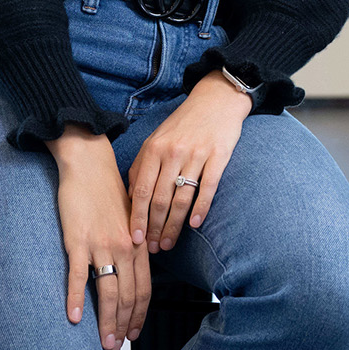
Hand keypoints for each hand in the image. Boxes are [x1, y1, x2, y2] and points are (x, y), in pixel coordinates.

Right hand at [49, 125, 150, 349]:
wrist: (90, 166)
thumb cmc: (108, 193)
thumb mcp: (129, 221)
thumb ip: (132, 247)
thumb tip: (132, 272)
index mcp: (137, 245)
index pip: (144, 289)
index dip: (140, 315)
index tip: (135, 333)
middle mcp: (125, 248)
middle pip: (128, 296)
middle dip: (124, 325)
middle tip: (117, 347)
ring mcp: (101, 245)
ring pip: (108, 292)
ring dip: (106, 322)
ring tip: (104, 342)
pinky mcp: (77, 241)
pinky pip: (78, 276)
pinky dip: (76, 299)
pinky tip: (75, 318)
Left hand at [127, 71, 251, 254]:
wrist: (216, 100)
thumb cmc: (183, 124)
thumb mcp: (156, 140)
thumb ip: (143, 167)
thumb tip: (129, 199)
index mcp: (153, 150)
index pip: (139, 191)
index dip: (136, 218)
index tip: (134, 240)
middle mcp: (172, 153)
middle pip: (159, 199)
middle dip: (154, 228)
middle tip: (153, 249)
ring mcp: (196, 154)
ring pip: (181, 198)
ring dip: (174, 225)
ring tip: (170, 242)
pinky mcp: (219, 155)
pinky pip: (207, 187)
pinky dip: (201, 208)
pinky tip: (195, 224)